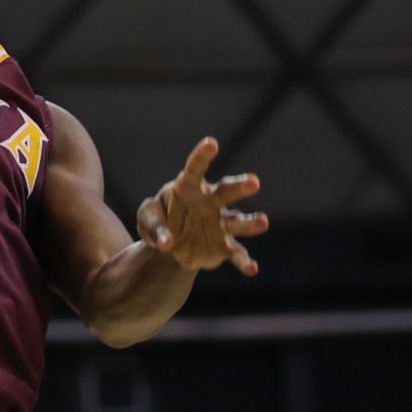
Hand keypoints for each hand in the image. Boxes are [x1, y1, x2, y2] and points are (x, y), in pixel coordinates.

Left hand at [135, 137, 266, 276]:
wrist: (171, 244)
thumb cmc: (159, 220)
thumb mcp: (148, 218)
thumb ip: (153, 227)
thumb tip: (166, 242)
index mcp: (189, 187)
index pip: (195, 169)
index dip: (202, 156)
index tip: (211, 143)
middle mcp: (210, 202)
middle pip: (226, 192)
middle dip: (239, 187)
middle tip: (254, 182)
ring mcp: (219, 224)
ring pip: (237, 221)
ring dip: (249, 223)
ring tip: (263, 222)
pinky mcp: (223, 246)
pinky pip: (235, 252)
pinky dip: (243, 261)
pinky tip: (251, 268)